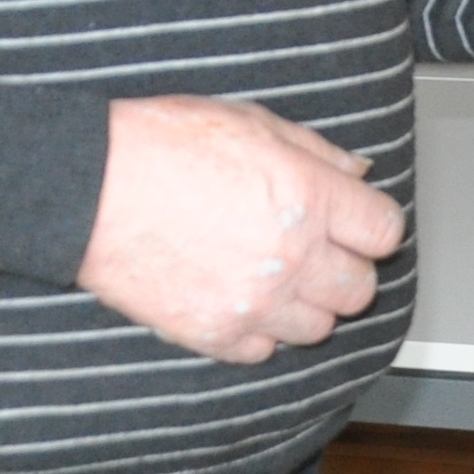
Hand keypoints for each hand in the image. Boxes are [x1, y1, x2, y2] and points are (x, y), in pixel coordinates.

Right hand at [76, 96, 406, 366]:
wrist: (89, 188)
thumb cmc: (162, 144)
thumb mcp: (253, 122)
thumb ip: (316, 153)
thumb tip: (357, 174)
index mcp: (310, 197)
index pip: (384, 232)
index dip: (370, 225)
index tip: (355, 224)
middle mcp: (293, 257)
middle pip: (360, 289)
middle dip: (345, 268)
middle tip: (317, 251)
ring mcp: (255, 302)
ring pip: (318, 328)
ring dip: (306, 304)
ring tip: (275, 275)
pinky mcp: (213, 334)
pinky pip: (263, 351)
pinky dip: (259, 330)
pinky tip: (240, 299)